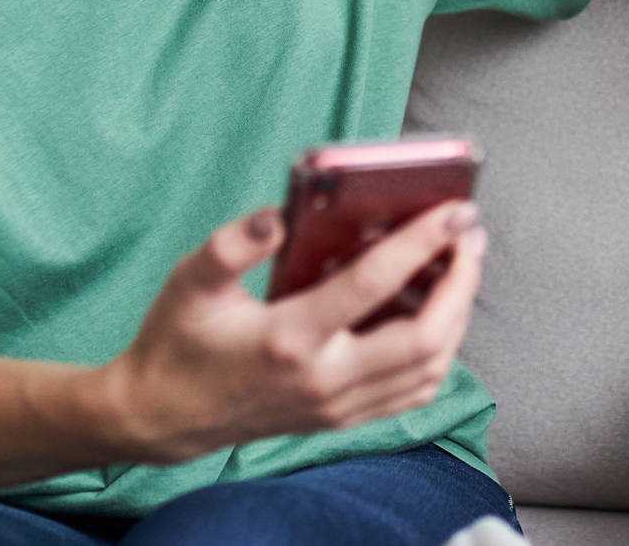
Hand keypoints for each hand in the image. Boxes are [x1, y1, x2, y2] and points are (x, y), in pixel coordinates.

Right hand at [100, 201, 485, 463]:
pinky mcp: (343, 418)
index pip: (371, 286)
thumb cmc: (177, 339)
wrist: (159, 416)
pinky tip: (437, 307)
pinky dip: (441, 347)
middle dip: (462, 283)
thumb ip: (230, 245)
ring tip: (461, 262)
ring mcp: (337, 405)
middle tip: (470, 235)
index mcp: (288, 339)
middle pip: (424, 339)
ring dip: (458, 314)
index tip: (455, 210)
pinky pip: (414, 389)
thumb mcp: (189, 281)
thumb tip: (277, 216)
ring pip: (430, 368)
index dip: (420, 243)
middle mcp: (323, 380)